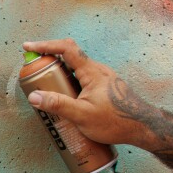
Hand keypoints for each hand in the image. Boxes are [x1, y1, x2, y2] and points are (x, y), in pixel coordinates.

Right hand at [22, 38, 163, 150]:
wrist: (143, 128)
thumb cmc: (116, 121)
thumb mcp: (82, 116)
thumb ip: (58, 104)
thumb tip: (34, 96)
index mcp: (92, 72)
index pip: (66, 49)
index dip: (45, 45)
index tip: (28, 47)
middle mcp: (98, 70)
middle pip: (69, 56)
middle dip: (48, 60)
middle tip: (34, 72)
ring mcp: (103, 78)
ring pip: (76, 69)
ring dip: (59, 73)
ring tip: (47, 89)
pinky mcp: (105, 87)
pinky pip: (83, 78)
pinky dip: (69, 82)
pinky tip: (66, 99)